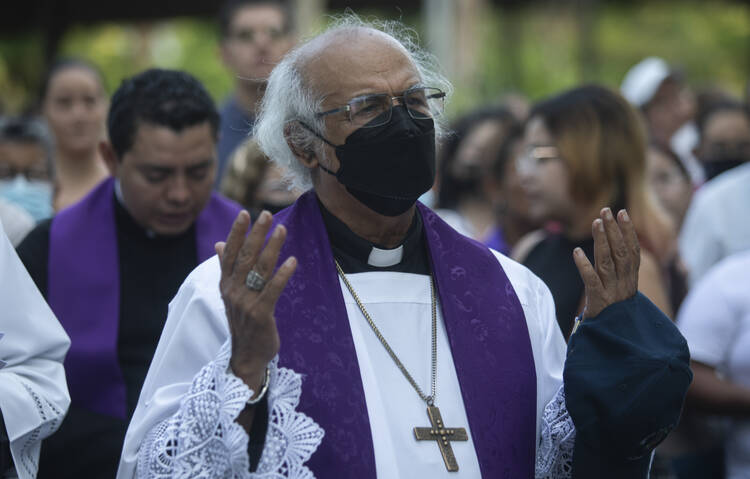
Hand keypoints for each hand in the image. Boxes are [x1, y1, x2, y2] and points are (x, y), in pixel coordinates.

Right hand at [215, 210, 296, 391]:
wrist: (246, 356)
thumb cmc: (242, 323)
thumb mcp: (231, 295)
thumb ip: (226, 269)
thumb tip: (220, 244)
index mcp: (226, 284)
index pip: (230, 253)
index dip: (237, 233)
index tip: (244, 213)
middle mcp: (233, 291)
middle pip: (245, 257)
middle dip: (256, 234)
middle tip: (267, 215)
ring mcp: (245, 303)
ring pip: (260, 269)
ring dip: (272, 248)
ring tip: (282, 230)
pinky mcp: (261, 314)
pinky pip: (272, 290)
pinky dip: (282, 275)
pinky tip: (292, 261)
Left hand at [573, 208, 639, 317]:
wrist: (613, 348)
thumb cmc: (613, 319)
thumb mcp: (618, 295)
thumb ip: (616, 275)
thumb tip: (612, 253)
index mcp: (631, 282)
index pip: (633, 252)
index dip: (628, 232)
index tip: (622, 213)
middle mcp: (624, 286)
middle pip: (621, 253)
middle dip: (614, 230)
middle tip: (606, 209)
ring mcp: (612, 295)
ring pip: (608, 263)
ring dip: (602, 240)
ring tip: (596, 221)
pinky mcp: (599, 304)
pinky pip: (591, 282)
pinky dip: (584, 266)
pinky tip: (576, 252)